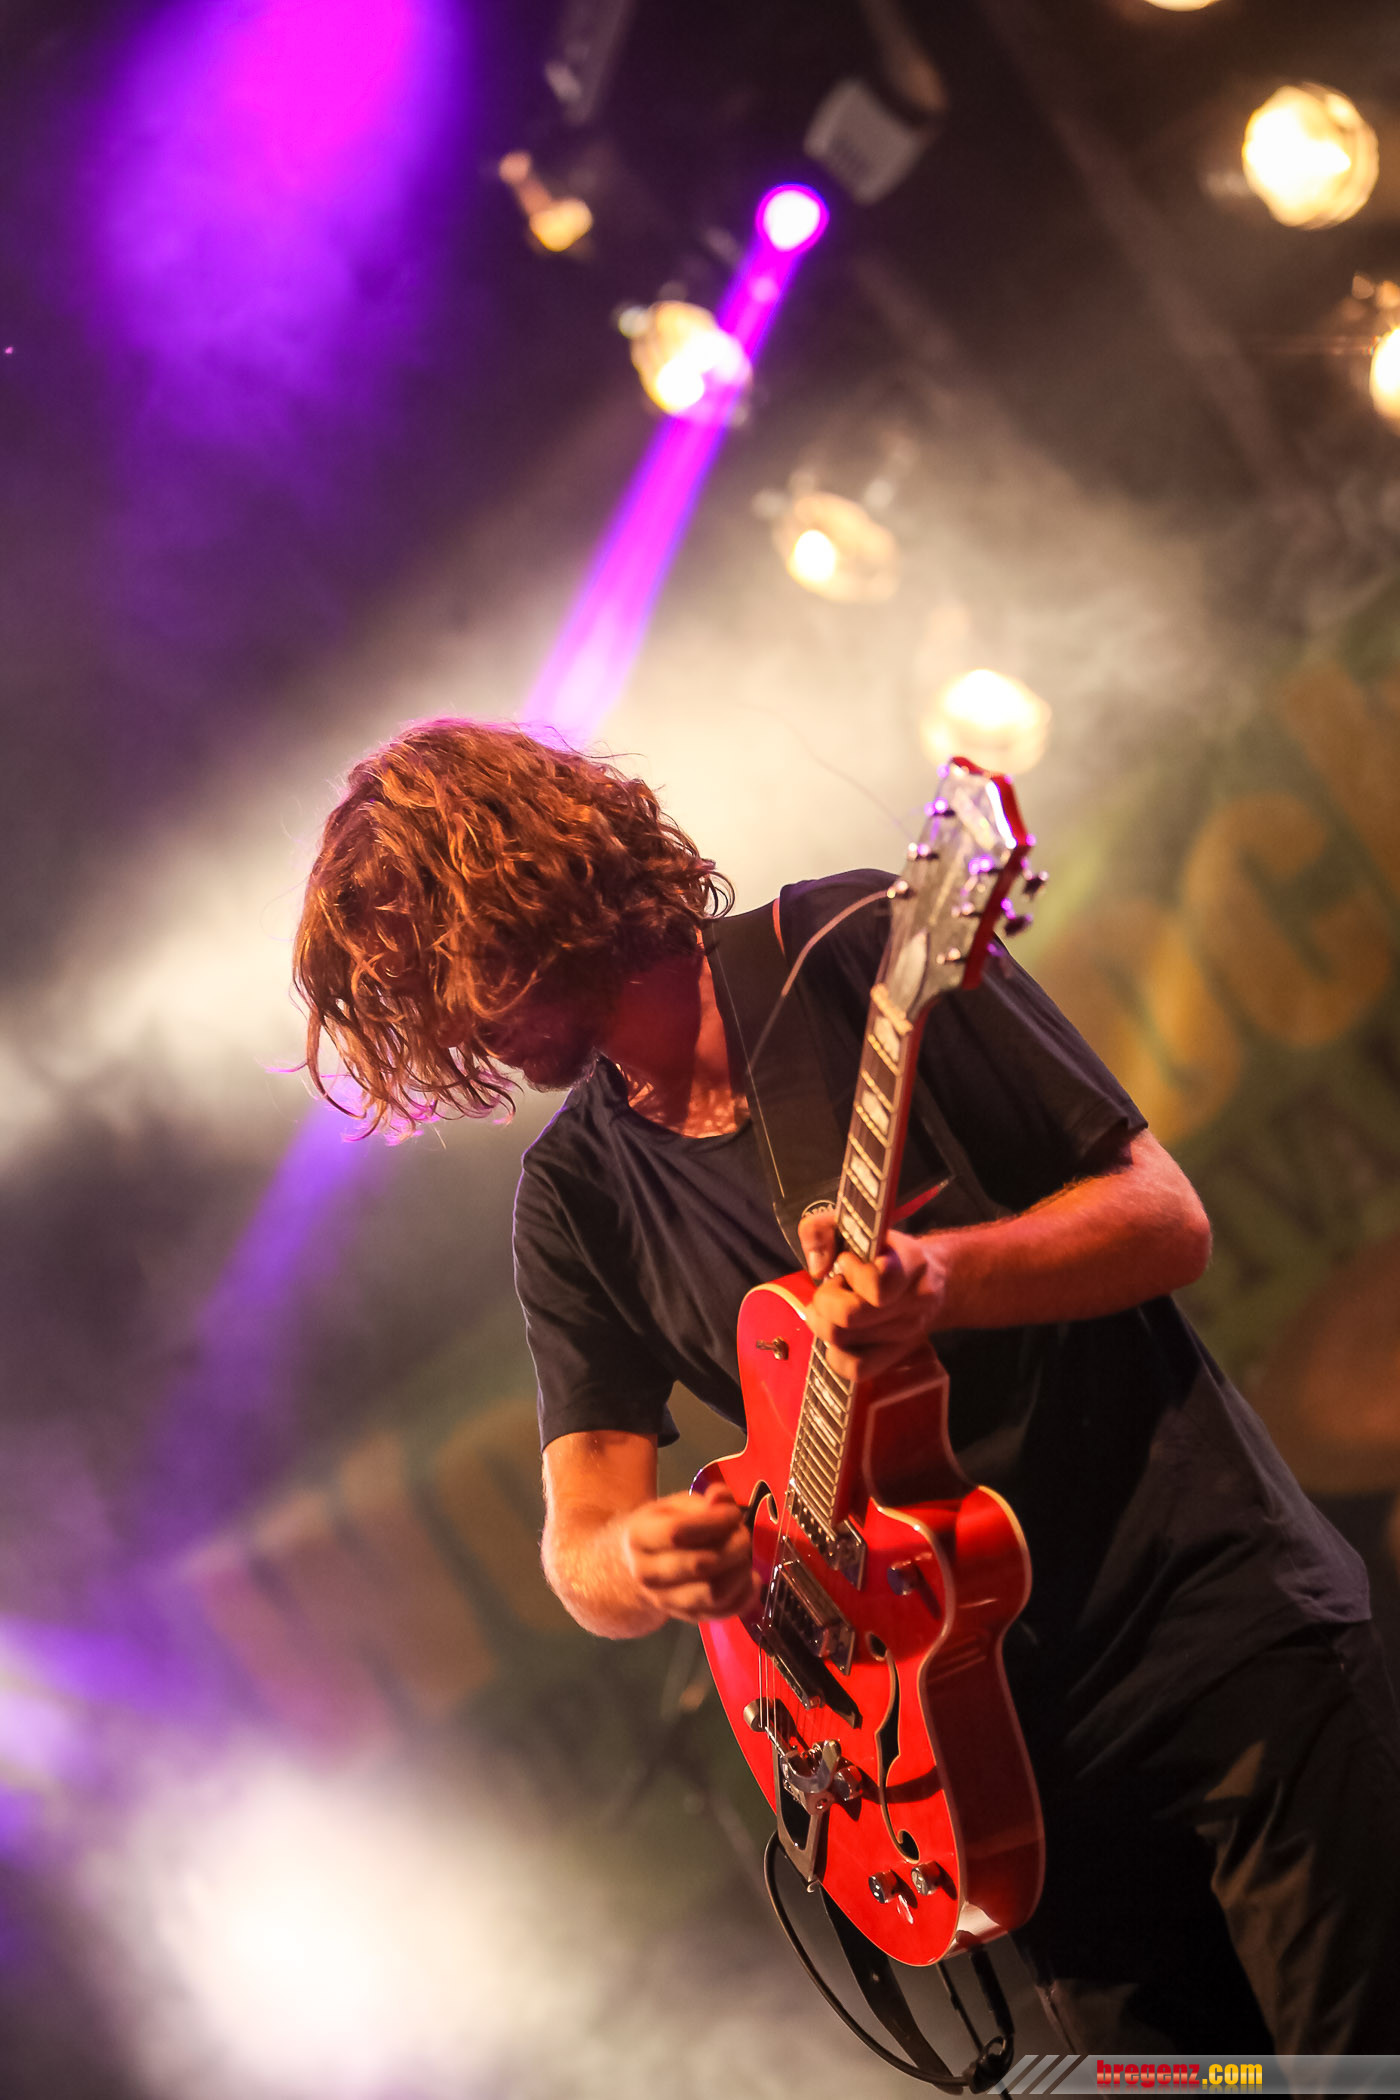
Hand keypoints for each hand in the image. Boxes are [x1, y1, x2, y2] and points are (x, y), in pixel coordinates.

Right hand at [620, 1482, 759, 1623]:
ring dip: (740, 1573)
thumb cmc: (664, 1527)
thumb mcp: (676, 1506)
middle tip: (743, 1534)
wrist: (641, 1564)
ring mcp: (666, 1601)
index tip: (733, 1514)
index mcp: (639, 1538)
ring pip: (713, 1594)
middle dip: (733, 1547)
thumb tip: (721, 1498)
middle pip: (699, 1565)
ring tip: (745, 1556)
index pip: (677, 1532)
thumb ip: (703, 1500)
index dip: (713, 1522)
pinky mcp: (687, 1618)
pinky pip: (722, 1614)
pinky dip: (745, 1597)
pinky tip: (751, 1579)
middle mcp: (647, 1574)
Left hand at [798, 1213, 949, 1382]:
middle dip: (826, 1298)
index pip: (878, 1283)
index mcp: (909, 1263)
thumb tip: (816, 1267)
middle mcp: (913, 1302)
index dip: (851, 1272)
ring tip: (835, 1307)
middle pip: (850, 1317)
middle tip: (833, 1286)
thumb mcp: (856, 1226)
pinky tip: (839, 1332)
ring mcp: (906, 1334)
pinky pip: (855, 1369)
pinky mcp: (895, 1357)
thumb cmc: (887, 1250)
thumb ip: (822, 1230)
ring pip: (843, 1343)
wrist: (935, 1280)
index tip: (847, 1261)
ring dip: (825, 1322)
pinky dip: (835, 1353)